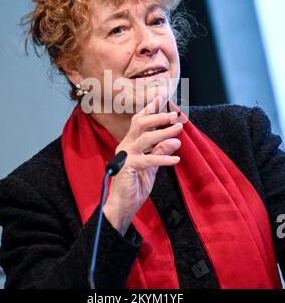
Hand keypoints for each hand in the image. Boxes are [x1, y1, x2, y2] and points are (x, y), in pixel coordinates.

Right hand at [103, 96, 182, 234]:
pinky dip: (163, 158)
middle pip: (140, 123)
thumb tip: (175, 139)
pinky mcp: (128, 168)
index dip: (150, 108)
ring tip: (178, 130)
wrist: (123, 206)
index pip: (139, 120)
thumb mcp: (152, 166)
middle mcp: (126, 145)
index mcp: (130, 143)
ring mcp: (125, 156)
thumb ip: (160, 151)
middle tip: (175, 115)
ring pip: (145, 138)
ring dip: (163, 133)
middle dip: (158, 117)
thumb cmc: (136, 184)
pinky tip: (176, 159)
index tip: (162, 96)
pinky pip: (148, 160)